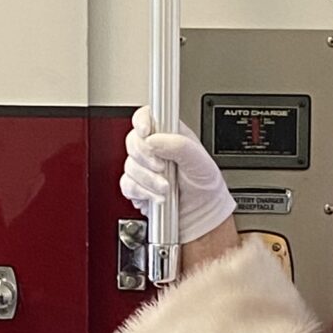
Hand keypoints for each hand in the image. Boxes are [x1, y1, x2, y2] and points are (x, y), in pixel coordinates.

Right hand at [120, 109, 236, 242]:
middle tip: (163, 168)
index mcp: (170, 135)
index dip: (142, 121)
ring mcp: (144, 168)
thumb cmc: (205, 187)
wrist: (202, 216)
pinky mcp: (137, 187)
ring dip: (148, 180)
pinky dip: (142, 192)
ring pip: (130, 166)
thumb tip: (154, 140)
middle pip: (133, 141)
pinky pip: (127, 185)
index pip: (148, 116)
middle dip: (146, 157)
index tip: (146, 132)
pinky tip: (157, 196)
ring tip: (167, 187)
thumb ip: (179, 145)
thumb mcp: (200, 162)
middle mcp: (155, 149)